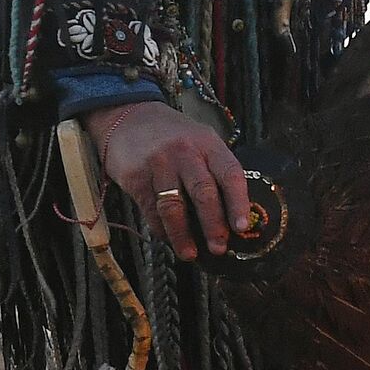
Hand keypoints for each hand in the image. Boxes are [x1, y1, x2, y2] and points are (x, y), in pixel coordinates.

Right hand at [83, 101, 249, 261]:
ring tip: (190, 254)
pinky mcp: (136, 176)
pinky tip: (169, 239)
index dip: (238, 203)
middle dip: (213, 226)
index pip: (230, 175)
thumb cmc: (174, 137)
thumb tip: (233, 217)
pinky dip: (161, 229)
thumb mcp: (201, 142)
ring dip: (183, 235)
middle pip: (204, 193)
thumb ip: (216, 171)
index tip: (242, 227)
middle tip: (218, 248)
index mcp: (209, 145)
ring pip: (174, 206)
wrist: (127, 116)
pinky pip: (151, 209)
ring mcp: (159, 163)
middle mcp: (185, 152)